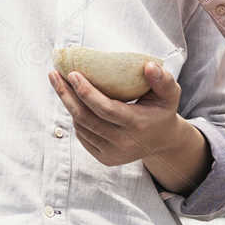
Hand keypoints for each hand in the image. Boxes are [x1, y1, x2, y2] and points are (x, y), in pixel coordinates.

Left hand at [48, 62, 187, 167]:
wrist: (162, 141)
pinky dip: (76, 117)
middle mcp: (123, 143)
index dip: (86, 92)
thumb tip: (148, 66)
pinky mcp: (105, 159)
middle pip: (85, 118)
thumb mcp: (169, 94)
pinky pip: (82, 135)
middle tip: (54, 75)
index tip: (72, 73)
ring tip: (61, 84)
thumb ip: (162, 80)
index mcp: (137, 124)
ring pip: (81, 126)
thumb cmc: (162, 110)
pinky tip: (73, 102)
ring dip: (68, 104)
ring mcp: (112, 153)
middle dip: (66, 95)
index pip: (105, 109)